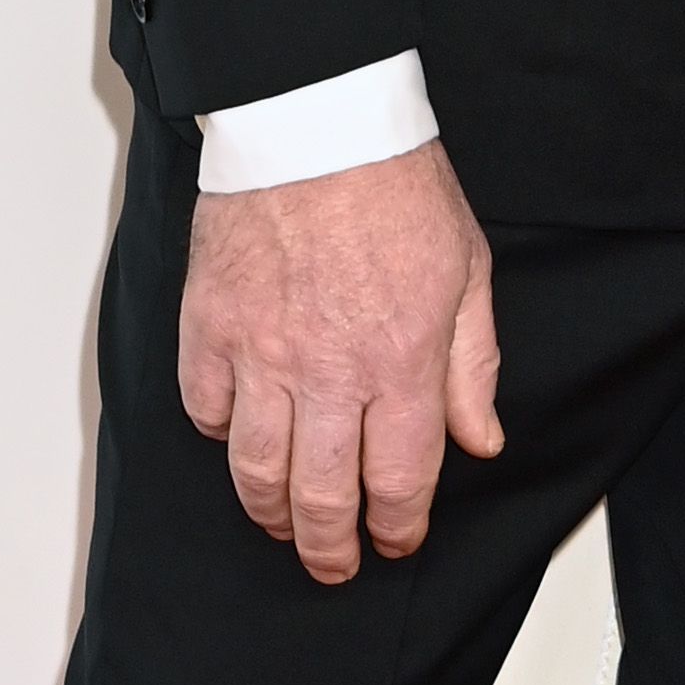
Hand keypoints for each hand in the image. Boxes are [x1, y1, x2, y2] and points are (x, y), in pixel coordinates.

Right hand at [178, 139, 502, 584]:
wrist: (317, 119)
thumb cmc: (396, 183)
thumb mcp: (467, 269)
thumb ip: (472, 364)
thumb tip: (480, 440)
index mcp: (400, 360)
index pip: (400, 481)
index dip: (399, 528)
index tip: (396, 542)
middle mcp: (327, 372)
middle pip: (322, 498)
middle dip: (330, 548)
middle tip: (335, 564)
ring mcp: (260, 354)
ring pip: (255, 472)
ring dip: (272, 513)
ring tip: (285, 524)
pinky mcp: (209, 329)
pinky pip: (204, 411)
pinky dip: (219, 436)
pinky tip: (237, 439)